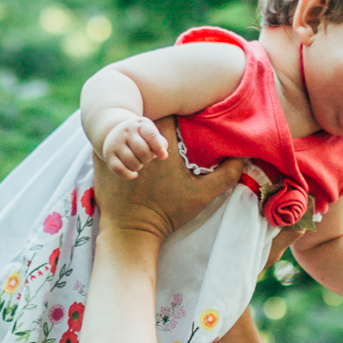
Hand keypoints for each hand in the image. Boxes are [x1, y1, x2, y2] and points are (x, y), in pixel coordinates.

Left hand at [92, 117, 243, 241]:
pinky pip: (107, 139)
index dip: (180, 113)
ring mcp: (115, 148)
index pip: (171, 111)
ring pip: (126, 126)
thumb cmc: (167, 212)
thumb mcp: (202, 195)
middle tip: (166, 132)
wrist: (131, 231)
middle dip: (155, 121)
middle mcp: (135, 139)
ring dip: (135, 130)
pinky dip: (117, 141)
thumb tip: (244, 158)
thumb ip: (226, 175)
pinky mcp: (99, 158)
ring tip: (143, 140)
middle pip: (146, 117)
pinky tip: (125, 151)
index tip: (185, 123)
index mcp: (160, 142)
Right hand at [102, 114, 169, 178]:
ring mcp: (115, 143)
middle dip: (147, 158)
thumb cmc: (139, 137)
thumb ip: (160, 143)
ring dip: (138, 166)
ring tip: (137, 162)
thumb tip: (163, 154)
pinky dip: (129, 175)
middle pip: (143, 151)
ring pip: (132, 162)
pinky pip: (120, 170)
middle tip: (145, 157)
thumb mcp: (150, 134)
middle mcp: (125, 132)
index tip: (163, 156)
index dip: (159, 148)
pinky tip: (133, 174)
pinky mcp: (108, 155)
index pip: (151, 135)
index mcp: (139, 125)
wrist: (114, 132)